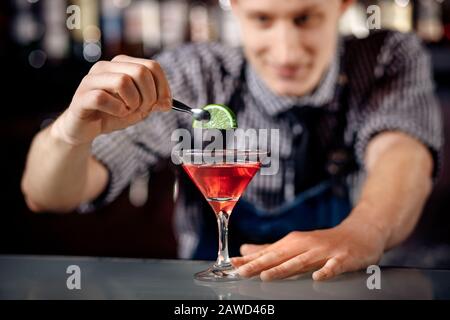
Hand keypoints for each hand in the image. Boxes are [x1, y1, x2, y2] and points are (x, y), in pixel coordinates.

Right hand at [51, 55, 171, 145]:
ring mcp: (91, 80)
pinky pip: (103, 98)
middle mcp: (105, 67)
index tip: (165, 104)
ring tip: (129, 111)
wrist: (84, 129)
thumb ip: (154, 102)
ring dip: (133, 102)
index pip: (152, 66)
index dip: (163, 87)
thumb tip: (166, 103)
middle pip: (140, 71)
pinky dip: (117, 110)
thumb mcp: (138, 108)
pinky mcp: (81, 97)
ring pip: (123, 81)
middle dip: (150, 96)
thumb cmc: (112, 114)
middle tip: (145, 109)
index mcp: (121, 65)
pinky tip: (117, 114)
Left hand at [231, 216, 386, 280]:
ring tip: (266, 276)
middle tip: (241, 272)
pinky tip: (318, 278)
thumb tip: (245, 251)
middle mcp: (305, 245)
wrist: (360, 233)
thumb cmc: (323, 242)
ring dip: (283, 268)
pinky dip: (326, 271)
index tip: (232, 265)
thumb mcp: (295, 244)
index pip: (267, 252)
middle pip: (279, 256)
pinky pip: (334, 267)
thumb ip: (270, 249)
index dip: (249, 260)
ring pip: (301, 261)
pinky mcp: (342, 259)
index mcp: (292, 243)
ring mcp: (323, 252)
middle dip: (259, 264)